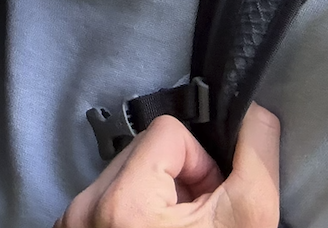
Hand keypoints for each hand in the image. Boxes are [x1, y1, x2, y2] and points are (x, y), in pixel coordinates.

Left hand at [53, 103, 279, 227]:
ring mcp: (72, 226)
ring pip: (122, 174)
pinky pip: (104, 199)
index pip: (168, 132)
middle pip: (141, 151)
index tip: (209, 204)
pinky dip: (131, 214)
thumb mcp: (246, 221)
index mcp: (123, 205)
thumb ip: (255, 157)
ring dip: (154, 196)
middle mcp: (85, 211)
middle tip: (195, 222)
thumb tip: (253, 111)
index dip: (200, 164)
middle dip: (177, 180)